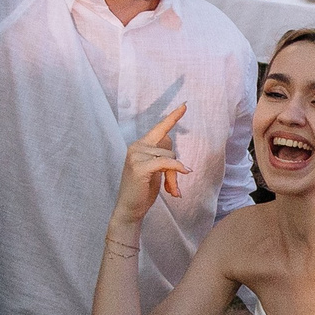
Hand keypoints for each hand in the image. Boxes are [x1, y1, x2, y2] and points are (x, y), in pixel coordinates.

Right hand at [114, 104, 187, 226]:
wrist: (129, 209)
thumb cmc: (143, 191)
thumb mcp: (156, 172)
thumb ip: (164, 159)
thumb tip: (178, 159)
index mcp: (140, 145)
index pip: (159, 128)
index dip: (173, 117)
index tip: (185, 105)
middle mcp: (136, 146)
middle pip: (169, 148)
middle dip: (175, 167)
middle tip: (173, 188)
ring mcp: (136, 155)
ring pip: (169, 157)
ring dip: (174, 176)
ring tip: (171, 191)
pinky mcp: (140, 166)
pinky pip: (166, 162)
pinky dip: (176, 168)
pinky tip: (184, 174)